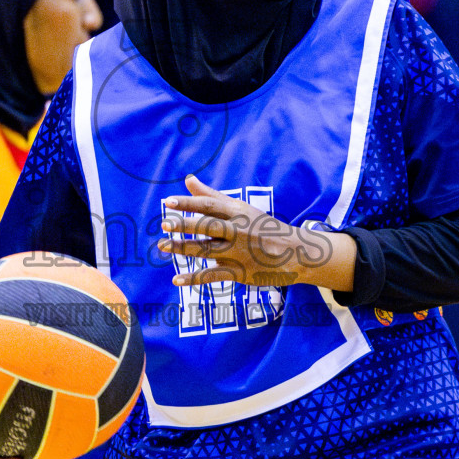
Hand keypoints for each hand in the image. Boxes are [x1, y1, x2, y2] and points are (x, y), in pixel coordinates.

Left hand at [157, 175, 356, 292]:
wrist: (295, 253)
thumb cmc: (262, 227)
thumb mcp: (240, 208)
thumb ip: (211, 195)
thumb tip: (187, 179)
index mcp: (237, 213)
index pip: (209, 205)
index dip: (189, 203)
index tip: (168, 202)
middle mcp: (237, 230)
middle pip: (208, 226)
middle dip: (185, 225)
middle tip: (164, 224)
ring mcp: (238, 252)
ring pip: (207, 249)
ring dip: (183, 248)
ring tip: (162, 246)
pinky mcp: (239, 272)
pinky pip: (213, 275)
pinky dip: (194, 278)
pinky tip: (177, 279)